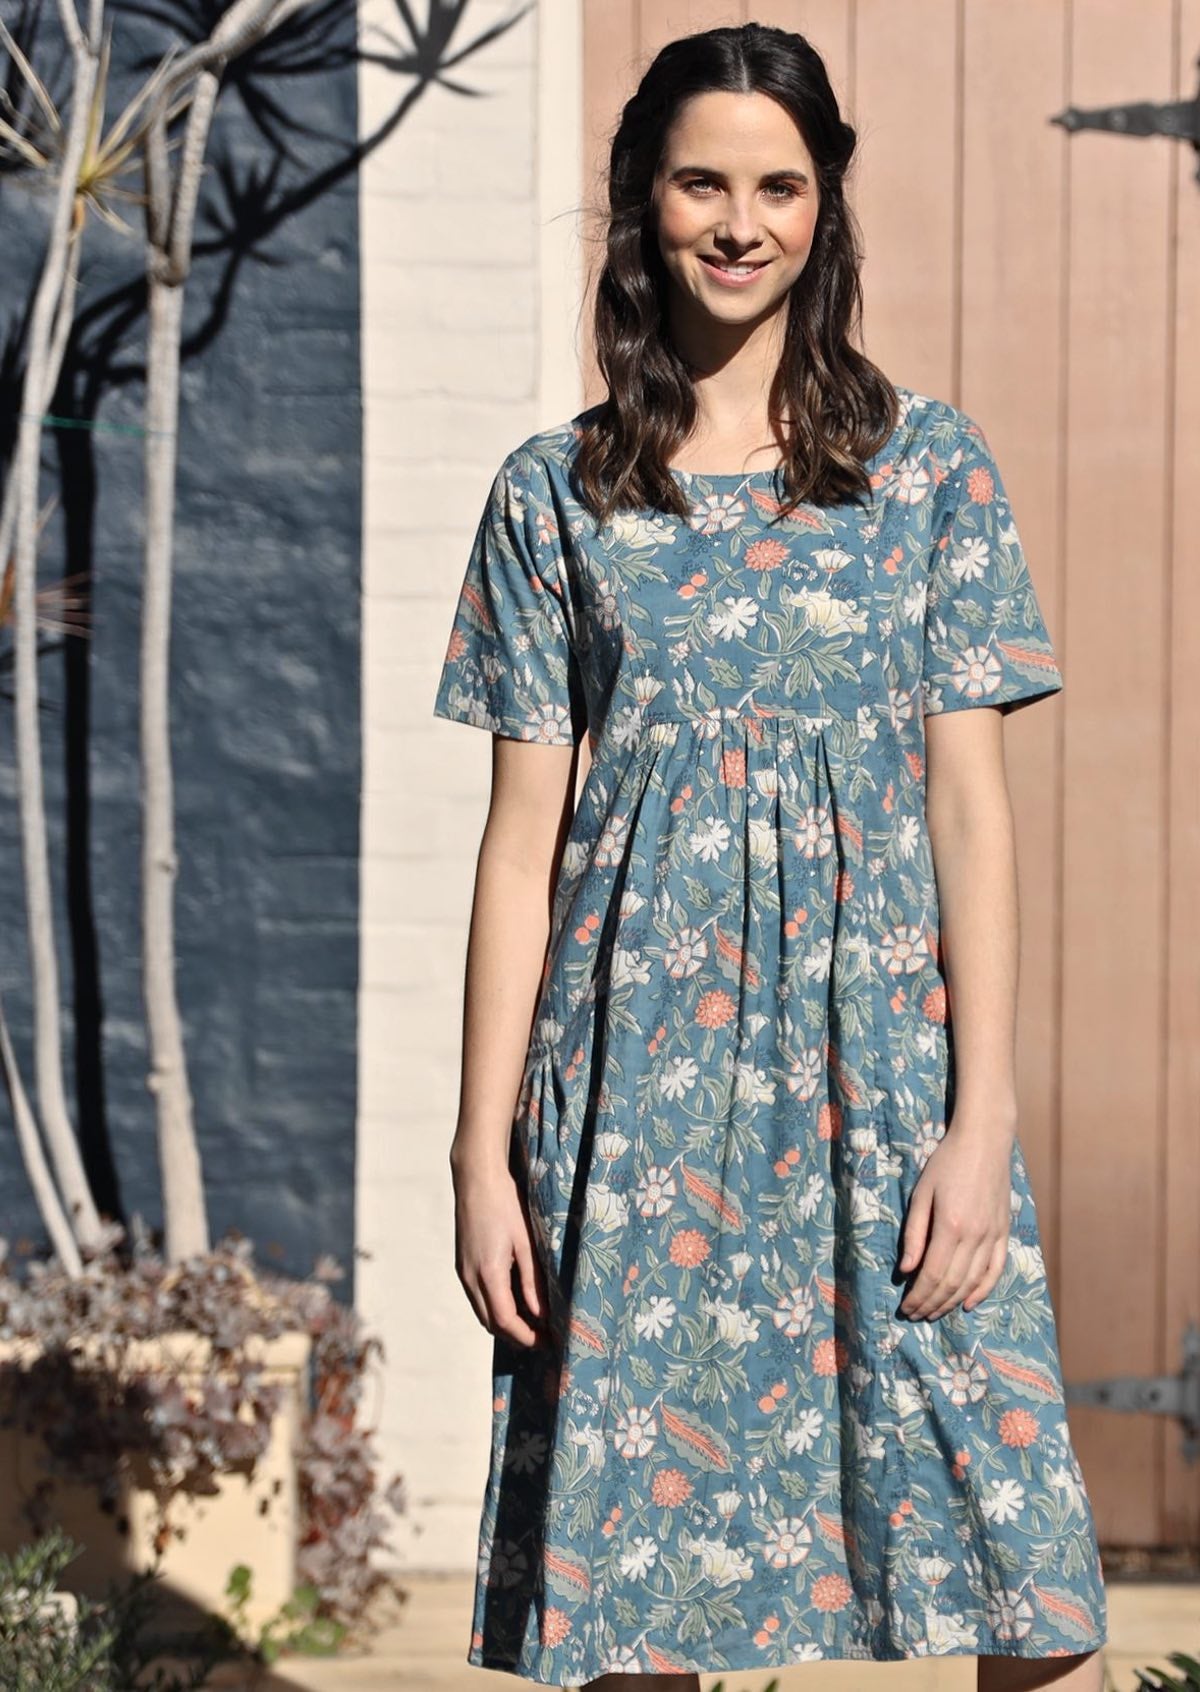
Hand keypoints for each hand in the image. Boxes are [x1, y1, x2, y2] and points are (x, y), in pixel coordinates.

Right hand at [452, 1161, 551, 1348]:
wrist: (476, 1179)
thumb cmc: (505, 1205)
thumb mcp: (525, 1243)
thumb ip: (532, 1281)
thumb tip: (541, 1314)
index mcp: (488, 1273)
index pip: (505, 1321)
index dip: (526, 1336)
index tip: (547, 1341)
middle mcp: (470, 1278)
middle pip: (491, 1323)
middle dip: (516, 1336)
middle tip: (544, 1336)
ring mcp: (463, 1272)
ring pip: (483, 1313)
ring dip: (505, 1324)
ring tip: (532, 1323)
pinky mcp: (462, 1265)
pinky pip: (478, 1298)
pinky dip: (495, 1308)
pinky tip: (514, 1302)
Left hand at [897, 1120, 1013, 1319]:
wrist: (984, 1142)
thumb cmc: (946, 1163)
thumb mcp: (921, 1194)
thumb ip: (914, 1234)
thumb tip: (906, 1270)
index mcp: (950, 1227)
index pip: (932, 1275)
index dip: (918, 1296)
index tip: (906, 1308)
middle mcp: (975, 1237)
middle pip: (952, 1284)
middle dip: (931, 1304)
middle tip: (915, 1315)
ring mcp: (993, 1236)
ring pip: (973, 1282)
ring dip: (952, 1302)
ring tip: (935, 1312)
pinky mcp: (1004, 1233)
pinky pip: (996, 1270)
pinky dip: (983, 1291)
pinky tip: (969, 1303)